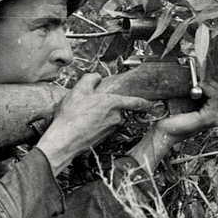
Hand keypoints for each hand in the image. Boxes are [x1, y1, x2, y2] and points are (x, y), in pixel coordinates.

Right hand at [37, 73, 154, 173]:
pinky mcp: (104, 139)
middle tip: (91, 105)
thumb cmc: (71, 116)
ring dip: (102, 116)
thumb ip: (90, 79)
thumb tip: (96, 77)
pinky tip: (82, 124)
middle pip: (119, 110)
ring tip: (83, 115)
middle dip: (109, 106)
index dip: (146, 103)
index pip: (136, 102)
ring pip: (111, 119)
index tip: (153, 105)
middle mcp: (116, 118)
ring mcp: (111, 130)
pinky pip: (104, 128)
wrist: (64, 140)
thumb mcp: (78, 91)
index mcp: (113, 104)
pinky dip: (96, 125)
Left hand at [127, 78, 217, 170]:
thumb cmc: (172, 116)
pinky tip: (197, 89)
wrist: (164, 131)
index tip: (216, 73)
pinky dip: (207, 87)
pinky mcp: (208, 118)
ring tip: (198, 85)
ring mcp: (215, 118)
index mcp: (215, 111)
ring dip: (211, 83)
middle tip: (203, 80)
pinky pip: (216, 96)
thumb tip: (202, 72)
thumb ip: (199, 90)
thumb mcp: (188, 99)